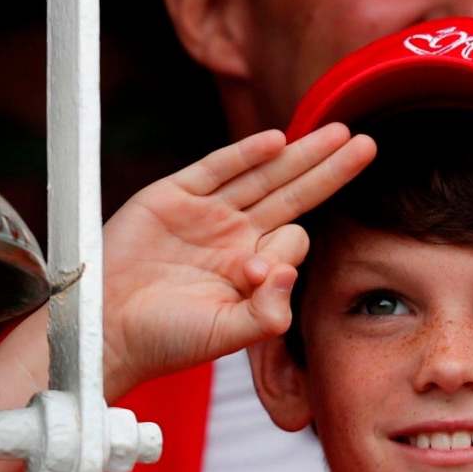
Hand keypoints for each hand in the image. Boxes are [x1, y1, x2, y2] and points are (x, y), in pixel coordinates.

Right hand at [94, 125, 375, 399]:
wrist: (105, 331)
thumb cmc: (165, 340)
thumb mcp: (228, 334)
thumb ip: (268, 313)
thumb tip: (290, 272)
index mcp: (250, 268)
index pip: (293, 241)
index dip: (288, 251)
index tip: (254, 277)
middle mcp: (233, 236)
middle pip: (292, 193)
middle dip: (330, 169)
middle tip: (367, 144)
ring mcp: (204, 214)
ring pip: (263, 175)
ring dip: (301, 153)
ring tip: (340, 132)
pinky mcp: (171, 198)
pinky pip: (215, 168)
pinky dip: (244, 153)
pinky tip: (277, 140)